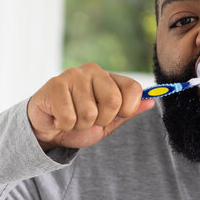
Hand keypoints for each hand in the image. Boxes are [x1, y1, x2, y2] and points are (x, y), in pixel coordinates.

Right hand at [27, 63, 154, 151]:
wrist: (47, 129)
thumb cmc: (79, 123)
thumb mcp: (108, 122)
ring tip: (72, 118)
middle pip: (113, 101)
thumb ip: (128, 112)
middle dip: (102, 120)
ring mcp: (73, 75)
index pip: (134, 89)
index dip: (127, 109)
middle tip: (89, 119)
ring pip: (89, 112)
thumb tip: (151, 101)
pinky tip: (59, 118)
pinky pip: (69, 117)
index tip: (115, 116)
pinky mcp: (54, 85)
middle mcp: (94, 70)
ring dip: (80, 125)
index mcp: (110, 77)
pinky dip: (65, 125)